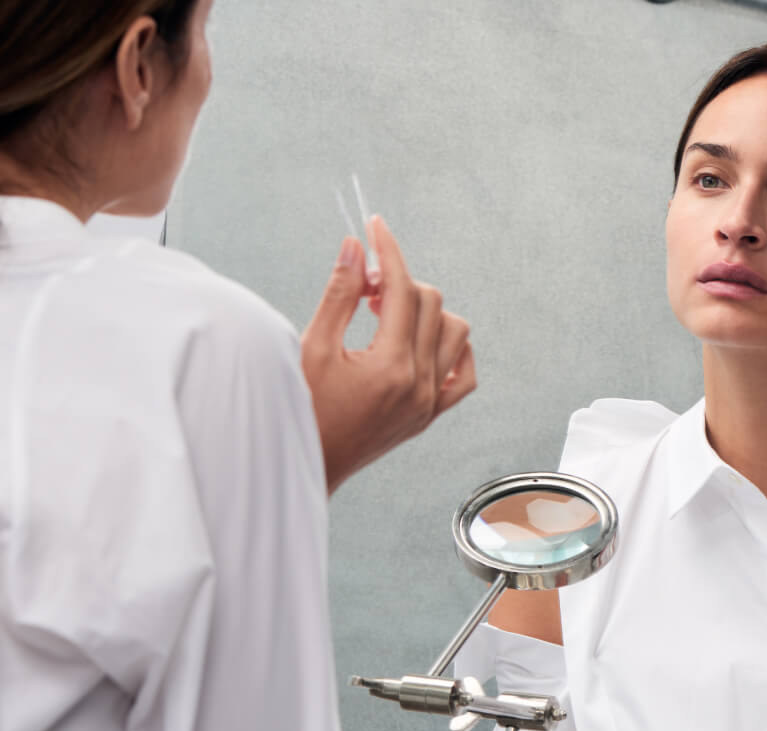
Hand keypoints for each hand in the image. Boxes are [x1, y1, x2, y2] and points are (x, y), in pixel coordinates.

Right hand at [301, 216, 475, 493]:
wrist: (309, 467)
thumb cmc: (302, 414)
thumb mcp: (313, 348)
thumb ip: (340, 295)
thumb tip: (356, 249)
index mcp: (390, 367)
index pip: (401, 289)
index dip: (388, 251)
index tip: (376, 227)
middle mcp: (419, 385)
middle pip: (429, 302)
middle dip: (398, 281)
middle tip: (364, 285)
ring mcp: (429, 403)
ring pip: (454, 332)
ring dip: (425, 310)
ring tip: (385, 315)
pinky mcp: (429, 416)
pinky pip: (464, 374)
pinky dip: (451, 349)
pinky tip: (421, 342)